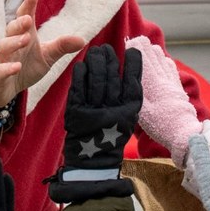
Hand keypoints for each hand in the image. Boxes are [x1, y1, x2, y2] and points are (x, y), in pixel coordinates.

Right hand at [0, 0, 84, 108]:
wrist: (6, 89)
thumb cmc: (26, 67)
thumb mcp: (47, 56)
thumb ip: (61, 46)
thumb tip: (83, 39)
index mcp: (24, 36)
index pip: (24, 17)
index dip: (28, 6)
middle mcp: (11, 44)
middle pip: (11, 29)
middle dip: (19, 23)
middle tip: (28, 19)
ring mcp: (2, 59)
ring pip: (3, 47)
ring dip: (14, 42)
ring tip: (26, 39)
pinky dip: (7, 68)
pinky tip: (16, 67)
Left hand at [48, 44, 141, 202]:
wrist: (92, 161)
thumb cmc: (112, 135)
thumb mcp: (128, 117)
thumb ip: (129, 95)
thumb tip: (130, 68)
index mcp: (129, 110)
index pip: (133, 81)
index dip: (133, 64)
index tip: (132, 51)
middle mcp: (113, 110)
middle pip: (112, 77)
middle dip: (110, 59)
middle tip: (107, 49)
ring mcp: (94, 111)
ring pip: (96, 79)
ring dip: (96, 61)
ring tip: (96, 51)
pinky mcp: (76, 112)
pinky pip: (78, 88)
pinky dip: (80, 74)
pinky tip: (82, 64)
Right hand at [126, 36, 202, 166]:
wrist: (182, 132)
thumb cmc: (160, 124)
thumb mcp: (142, 110)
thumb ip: (136, 92)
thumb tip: (128, 77)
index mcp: (154, 84)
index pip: (145, 61)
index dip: (138, 50)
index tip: (132, 41)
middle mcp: (164, 80)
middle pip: (155, 59)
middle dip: (146, 48)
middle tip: (139, 39)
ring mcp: (172, 83)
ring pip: (164, 62)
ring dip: (157, 54)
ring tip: (150, 47)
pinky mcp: (178, 89)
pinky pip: (172, 71)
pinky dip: (167, 63)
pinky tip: (165, 60)